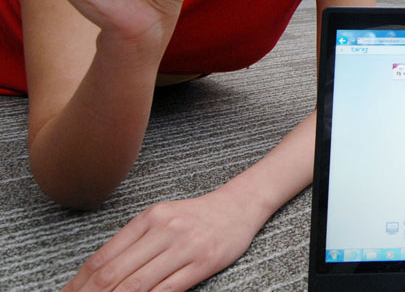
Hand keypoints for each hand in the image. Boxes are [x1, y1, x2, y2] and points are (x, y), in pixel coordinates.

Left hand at [63, 191, 264, 291]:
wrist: (240, 205)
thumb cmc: (197, 216)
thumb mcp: (162, 218)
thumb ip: (134, 242)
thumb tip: (99, 274)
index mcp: (149, 218)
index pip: (104, 257)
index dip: (80, 283)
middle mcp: (164, 230)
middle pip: (115, 273)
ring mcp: (184, 247)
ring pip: (138, 285)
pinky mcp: (204, 262)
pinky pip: (168, 289)